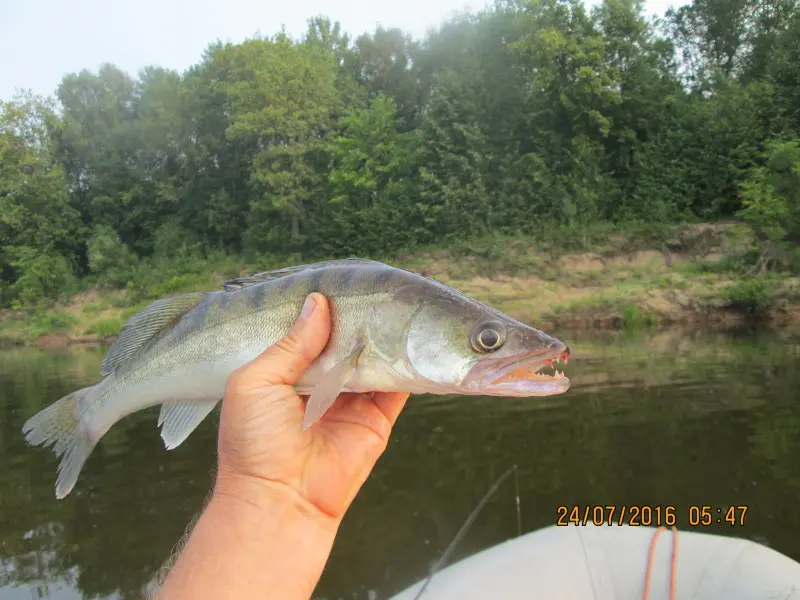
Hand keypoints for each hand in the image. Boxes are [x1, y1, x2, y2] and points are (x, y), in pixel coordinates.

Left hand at [214, 292, 408, 520]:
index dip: (325, 307)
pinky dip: (408, 365)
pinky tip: (415, 340)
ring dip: (386, 337)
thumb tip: (318, 303)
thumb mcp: (255, 381)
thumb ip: (290, 343)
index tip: (340, 280)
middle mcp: (322, 381)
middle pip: (348, 341)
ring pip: (375, 358)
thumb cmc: (253, 443)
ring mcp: (351, 399)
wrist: (278, 501)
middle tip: (376, 288)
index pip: (311, 330)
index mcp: (287, 370)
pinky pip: (398, 386)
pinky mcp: (377, 418)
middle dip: (360, 319)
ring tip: (398, 307)